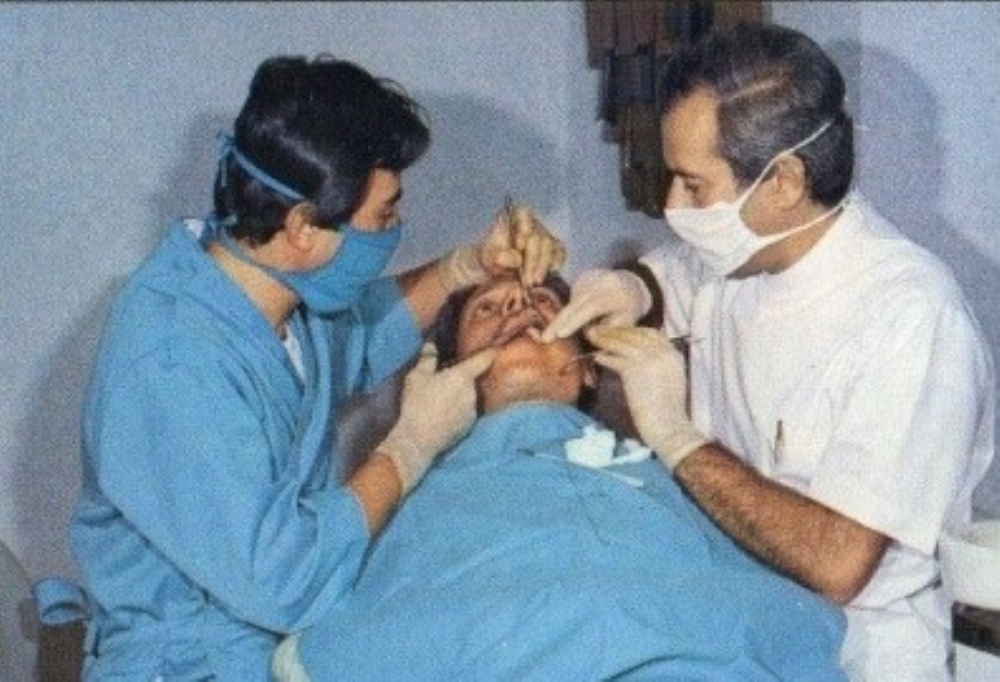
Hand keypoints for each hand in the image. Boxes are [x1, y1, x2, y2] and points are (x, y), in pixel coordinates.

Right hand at [378, 343, 496, 494]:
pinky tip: (442, 416)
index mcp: (463, 376)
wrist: (418, 440)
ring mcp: (473, 412)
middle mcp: (473, 393)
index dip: (489, 352)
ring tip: (440, 401)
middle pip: (472, 380)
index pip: (483, 359)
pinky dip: (457, 412)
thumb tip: (431, 345)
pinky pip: (465, 413)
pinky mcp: (468, 428)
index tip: (493, 349)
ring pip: (468, 397)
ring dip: (460, 396)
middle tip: (443, 381)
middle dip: (462, 379)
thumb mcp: (417, 376)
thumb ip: (427, 358)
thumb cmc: (417, 403)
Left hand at [436, 203, 565, 292]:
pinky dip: (556, 262)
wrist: (496, 269)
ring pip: (550, 246)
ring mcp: (544, 235)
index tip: (519, 245)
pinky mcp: (553, 248)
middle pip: (538, 236)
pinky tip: (550, 273)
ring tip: (533, 282)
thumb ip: (499, 256)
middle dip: (533, 260)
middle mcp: (531, 223)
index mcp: (513, 217)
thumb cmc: (490, 258)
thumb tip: (516, 259)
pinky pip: (559, 252)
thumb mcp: (488, 257)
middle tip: (527, 279)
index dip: (524, 226)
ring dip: (542, 266)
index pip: (523, 213)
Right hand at [540, 268, 650, 342]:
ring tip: (592, 320)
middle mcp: (599, 283)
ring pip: (572, 305)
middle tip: (545, 338)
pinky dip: (575, 309)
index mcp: (613, 295)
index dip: (574, 322)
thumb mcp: (625, 324)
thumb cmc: (629, 309)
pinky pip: (573, 299)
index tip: (561, 334)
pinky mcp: (580, 278)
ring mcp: (588, 278)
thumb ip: (606, 332)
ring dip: (573, 318)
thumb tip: (586, 334)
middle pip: (574, 305)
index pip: (590, 309)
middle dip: (558, 323)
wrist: (631, 283)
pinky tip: (589, 310)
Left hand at [585, 326, 707, 468]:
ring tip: (593, 338)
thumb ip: (658, 365)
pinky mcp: (635, 370)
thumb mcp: (669, 380)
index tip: (620, 333)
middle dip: (616, 331)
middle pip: (635, 333)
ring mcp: (650, 359)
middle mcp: (663, 353)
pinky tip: (597, 358)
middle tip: (600, 330)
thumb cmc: (667, 411)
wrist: (669, 427)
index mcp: (673, 355)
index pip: (651, 333)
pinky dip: (605, 358)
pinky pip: (615, 359)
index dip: (633, 331)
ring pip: (623, 342)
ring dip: (605, 339)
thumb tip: (637, 358)